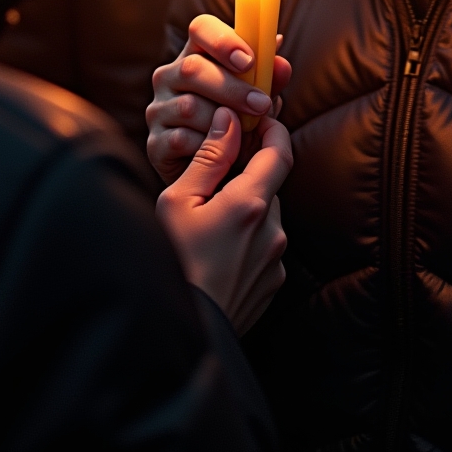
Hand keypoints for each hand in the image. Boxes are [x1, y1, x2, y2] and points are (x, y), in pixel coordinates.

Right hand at [147, 15, 292, 185]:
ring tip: (244, 135)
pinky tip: (222, 154)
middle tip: (260, 105)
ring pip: (189, 107)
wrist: (219, 175)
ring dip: (224, 123)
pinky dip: (208, 147)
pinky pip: (181, 139)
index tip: (249, 61)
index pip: (201, 28)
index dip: (223, 40)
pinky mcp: (155, 143)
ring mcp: (158, 109)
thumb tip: (281, 64)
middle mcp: (169, 77)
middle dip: (232, 88)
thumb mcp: (258, 100)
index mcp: (197, 55)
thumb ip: (269, 82)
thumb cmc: (239, 126)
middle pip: (192, 68)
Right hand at [157, 106, 292, 335]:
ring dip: (245, 211)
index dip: (273, 130)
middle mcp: (272, 230)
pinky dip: (247, 240)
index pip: (280, 152)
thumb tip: (229, 119)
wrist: (182, 333)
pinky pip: (265, 248)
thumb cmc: (171, 263)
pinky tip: (216, 253)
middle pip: (269, 185)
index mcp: (249, 204)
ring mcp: (276, 259)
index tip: (260, 119)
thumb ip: (208, 158)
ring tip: (207, 226)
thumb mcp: (178, 202)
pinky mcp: (273, 283)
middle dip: (247, 176)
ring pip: (266, 218)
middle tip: (214, 179)